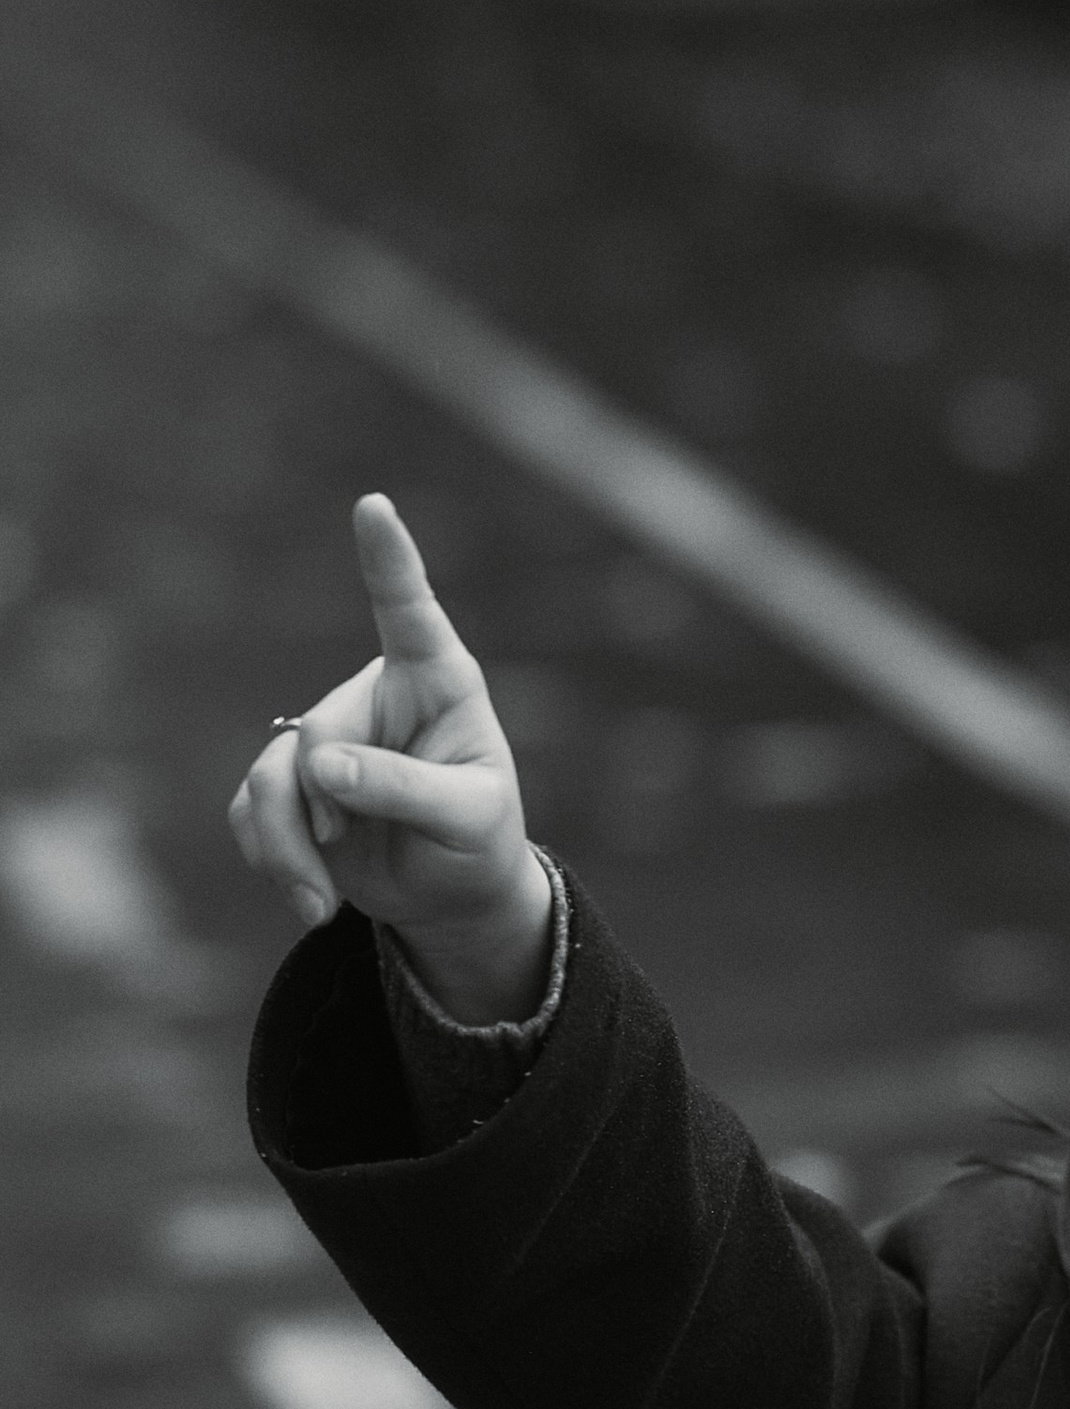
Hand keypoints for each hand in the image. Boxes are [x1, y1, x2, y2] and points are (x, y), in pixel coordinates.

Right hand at [229, 494, 553, 1020]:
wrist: (450, 895)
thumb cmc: (480, 840)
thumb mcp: (468, 819)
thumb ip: (405, 788)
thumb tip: (323, 770)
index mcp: (437, 681)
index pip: (409, 610)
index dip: (388, 559)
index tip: (374, 506)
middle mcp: (375, 698)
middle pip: (313, 734)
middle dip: (322, 804)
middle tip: (348, 846)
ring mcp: (326, 740)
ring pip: (269, 778)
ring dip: (284, 845)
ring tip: (319, 902)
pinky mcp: (291, 786)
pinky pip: (249, 810)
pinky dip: (270, 858)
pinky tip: (309, 898)